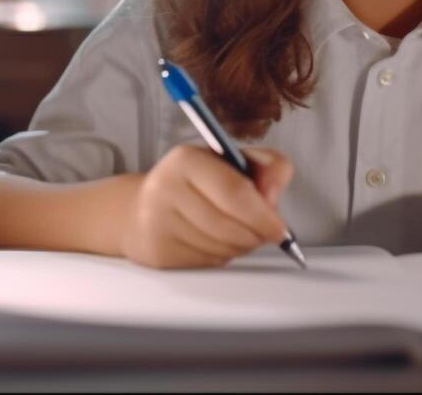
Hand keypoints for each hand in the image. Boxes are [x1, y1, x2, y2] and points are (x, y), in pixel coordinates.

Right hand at [120, 144, 292, 268]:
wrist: (140, 209)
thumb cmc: (197, 183)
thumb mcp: (233, 161)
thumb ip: (268, 167)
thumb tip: (273, 196)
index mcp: (187, 159)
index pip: (234, 192)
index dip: (263, 215)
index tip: (280, 229)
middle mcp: (166, 188)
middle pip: (229, 225)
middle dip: (255, 235)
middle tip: (265, 232)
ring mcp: (158, 222)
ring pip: (220, 247)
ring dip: (241, 246)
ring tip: (239, 233)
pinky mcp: (158, 251)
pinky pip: (207, 261)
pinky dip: (222, 256)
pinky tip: (217, 242)